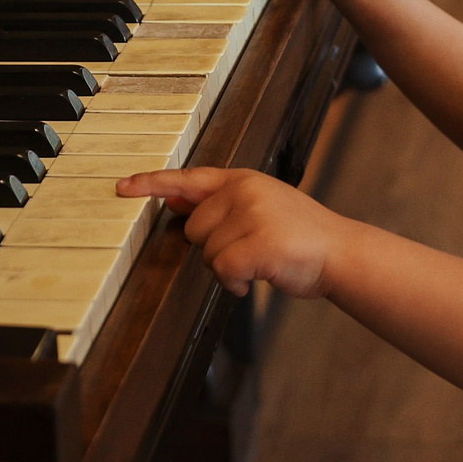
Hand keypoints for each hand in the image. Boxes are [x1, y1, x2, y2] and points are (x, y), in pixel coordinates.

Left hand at [117, 167, 349, 297]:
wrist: (340, 252)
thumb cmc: (298, 235)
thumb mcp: (259, 207)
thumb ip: (218, 204)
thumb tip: (173, 200)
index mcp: (242, 179)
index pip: (188, 178)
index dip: (151, 183)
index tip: (122, 188)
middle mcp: (245, 191)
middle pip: (193, 229)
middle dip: (212, 248)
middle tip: (247, 250)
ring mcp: (254, 215)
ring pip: (207, 254)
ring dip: (227, 269)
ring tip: (259, 263)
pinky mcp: (260, 243)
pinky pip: (223, 271)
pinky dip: (235, 283)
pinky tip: (255, 279)